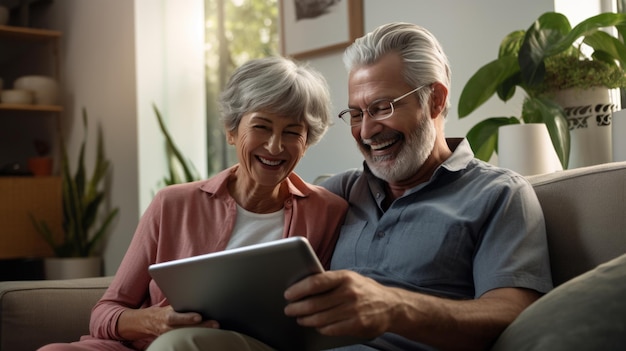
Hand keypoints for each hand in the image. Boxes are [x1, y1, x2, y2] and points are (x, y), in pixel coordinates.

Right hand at [118, 305, 219, 339]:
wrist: (148, 323)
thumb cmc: (163, 310)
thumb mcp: (169, 304)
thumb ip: (180, 300)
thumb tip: (196, 289)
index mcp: (166, 316)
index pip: (175, 318)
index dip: (187, 318)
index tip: (199, 317)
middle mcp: (169, 328)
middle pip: (187, 329)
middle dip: (202, 326)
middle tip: (216, 323)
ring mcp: (173, 336)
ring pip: (189, 334)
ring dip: (204, 331)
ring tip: (216, 327)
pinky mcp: (178, 339)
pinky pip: (189, 337)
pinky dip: (200, 334)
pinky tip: (211, 332)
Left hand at [283, 270, 399, 338]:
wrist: (392, 306)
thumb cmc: (364, 290)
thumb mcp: (350, 278)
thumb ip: (330, 281)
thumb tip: (303, 286)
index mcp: (345, 277)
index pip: (316, 282)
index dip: (299, 289)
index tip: (288, 294)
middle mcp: (349, 292)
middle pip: (315, 303)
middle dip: (297, 308)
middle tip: (289, 310)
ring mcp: (354, 310)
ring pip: (320, 318)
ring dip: (306, 320)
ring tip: (300, 318)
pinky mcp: (357, 325)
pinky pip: (331, 329)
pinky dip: (320, 328)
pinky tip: (316, 326)